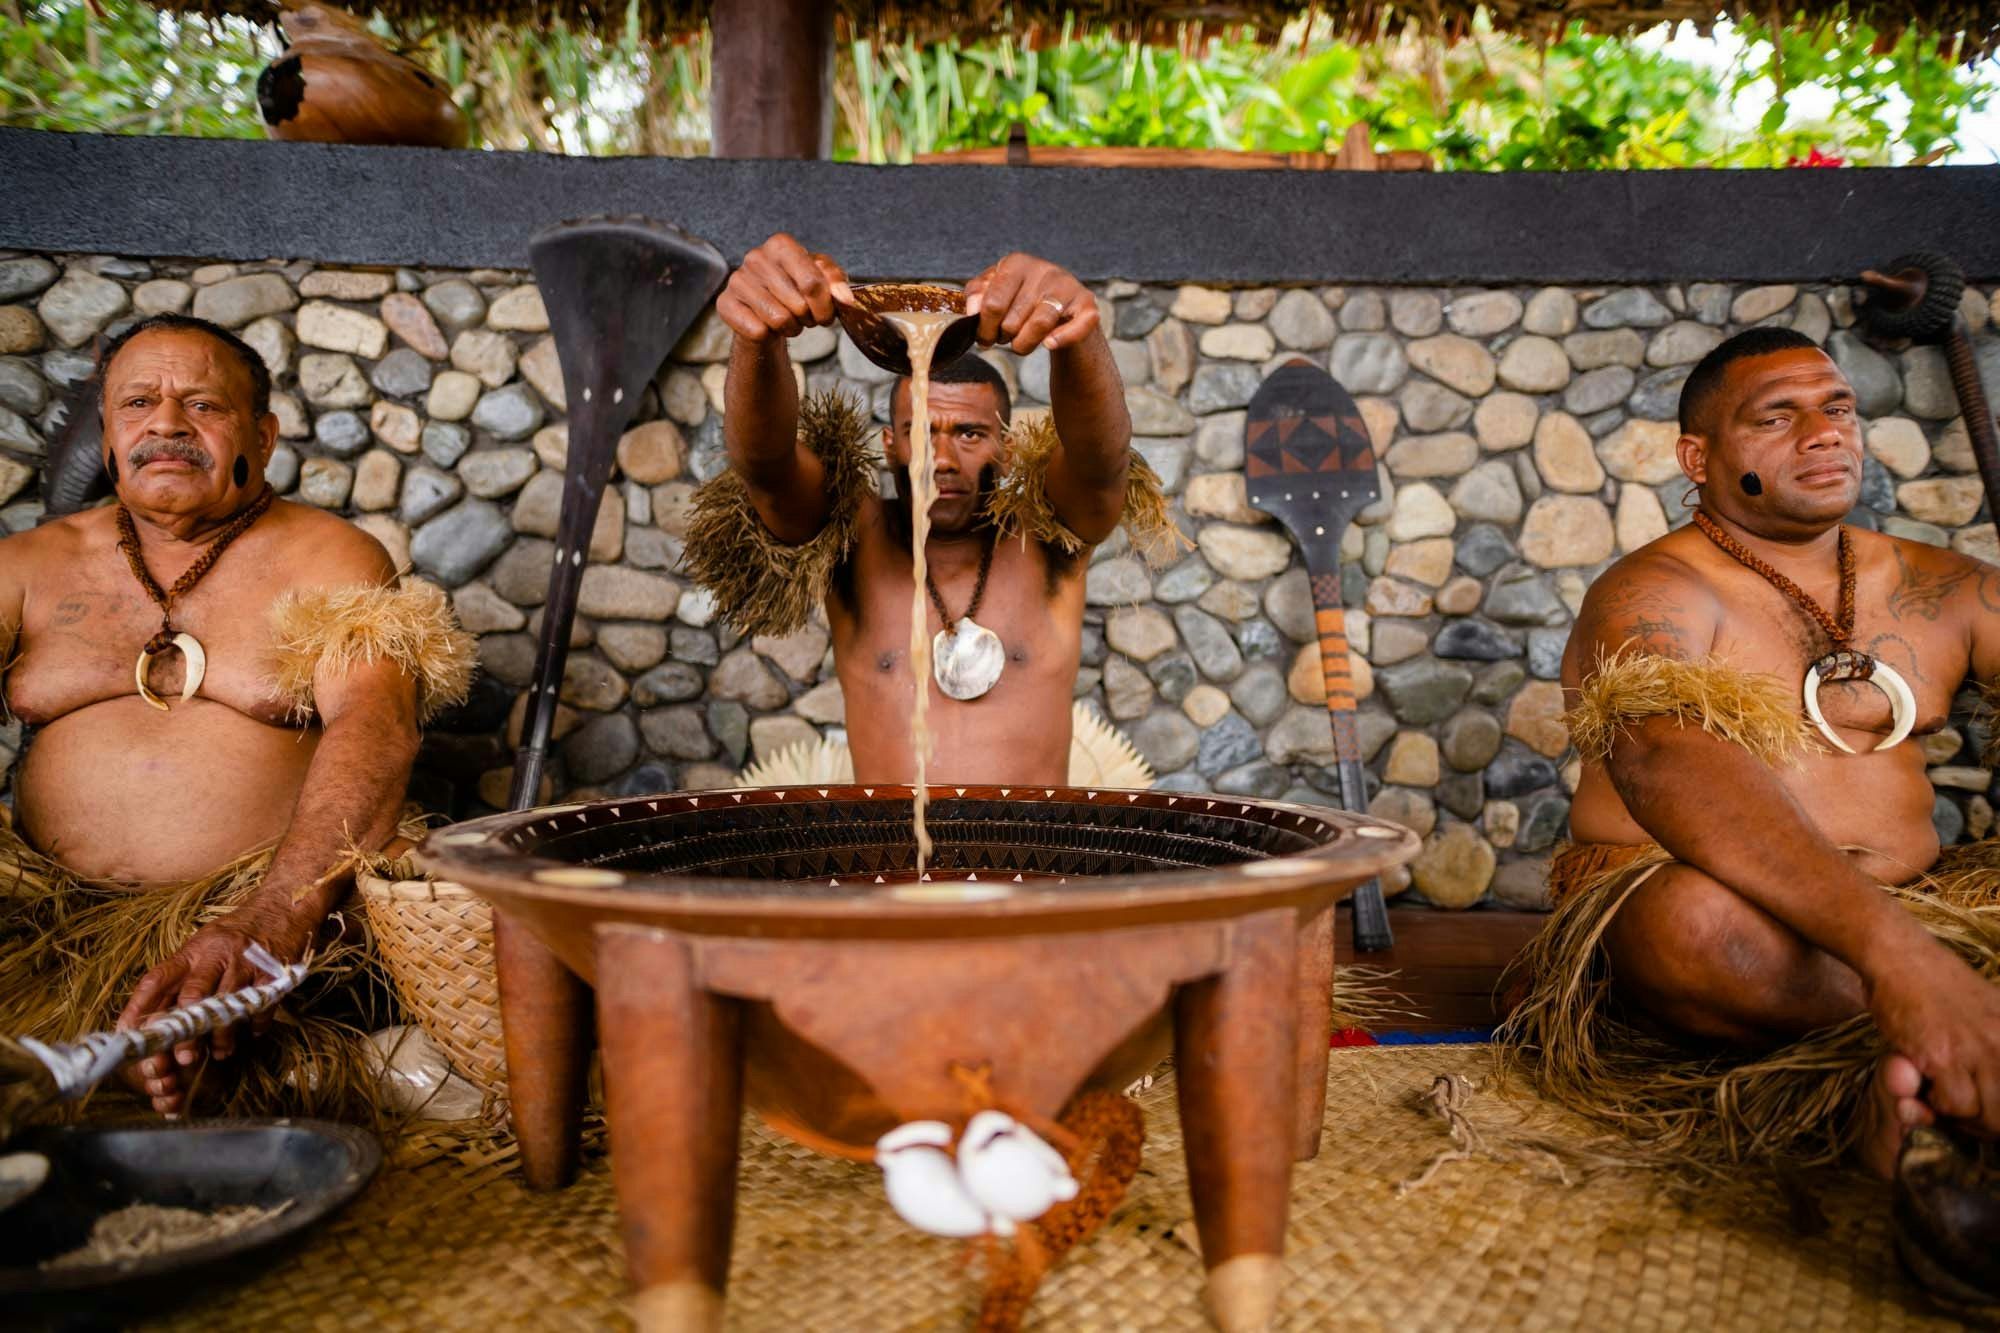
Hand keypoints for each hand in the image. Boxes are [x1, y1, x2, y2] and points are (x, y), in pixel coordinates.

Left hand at [115, 896, 318, 1115]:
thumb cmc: (239, 930)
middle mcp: (215, 954)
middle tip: (184, 1059)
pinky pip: (262, 1003)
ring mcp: (245, 962)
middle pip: (192, 996)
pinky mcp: (273, 970)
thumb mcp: (205, 944)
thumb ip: (186, 973)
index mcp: (193, 951)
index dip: (138, 1008)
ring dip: (223, 1035)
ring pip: (227, 1004)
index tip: (128, 1034)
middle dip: (186, 1032)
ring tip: (222, 1052)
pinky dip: (257, 1023)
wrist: (284, 904)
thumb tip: (159, 1013)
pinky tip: (253, 1032)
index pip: (157, 980)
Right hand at [716, 232, 850, 344]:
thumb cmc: (797, 290)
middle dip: (807, 319)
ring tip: (787, 320)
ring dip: (790, 328)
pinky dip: (768, 336)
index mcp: (781, 245)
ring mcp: (737, 280)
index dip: (825, 307)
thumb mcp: (823, 280)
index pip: (812, 282)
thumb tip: (845, 299)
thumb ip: (837, 284)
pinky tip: (766, 324)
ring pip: (778, 320)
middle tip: (803, 316)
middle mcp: (755, 257)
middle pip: (798, 305)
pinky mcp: (725, 303)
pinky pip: (758, 332)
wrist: (767, 310)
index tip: (826, 316)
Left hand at [964, 253, 1099, 354]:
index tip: (983, 338)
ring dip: (1023, 345)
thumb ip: (977, 296)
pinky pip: (1074, 328)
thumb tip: (972, 310)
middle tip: (1003, 339)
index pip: (992, 303)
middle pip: (1012, 319)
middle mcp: (1044, 270)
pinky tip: (1049, 344)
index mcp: (1017, 263)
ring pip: (1039, 324)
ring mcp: (1068, 287)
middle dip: (1003, 337)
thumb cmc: (1022, 301)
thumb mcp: (995, 292)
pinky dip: (1060, 340)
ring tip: (1020, 345)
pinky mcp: (1088, 305)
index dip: (984, 328)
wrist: (1063, 311)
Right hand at [1866, 941, 1999, 1139]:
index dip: (1999, 1114)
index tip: (1984, 1112)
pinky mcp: (1945, 1056)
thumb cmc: (1937, 983)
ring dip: (1961, 1117)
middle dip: (1986, 1124)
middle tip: (1961, 1114)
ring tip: (1941, 1097)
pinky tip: (1926, 1082)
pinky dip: (1937, 1105)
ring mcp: (1981, 1051)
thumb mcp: (1988, 1011)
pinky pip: (1954, 1105)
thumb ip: (1993, 1048)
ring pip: (1987, 1117)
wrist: (1900, 957)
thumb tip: (1984, 1098)